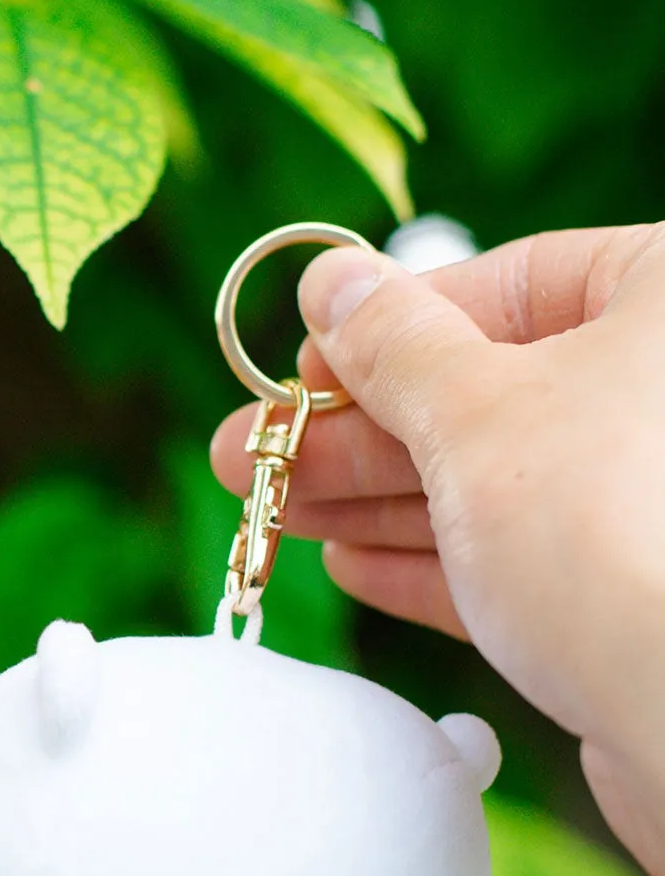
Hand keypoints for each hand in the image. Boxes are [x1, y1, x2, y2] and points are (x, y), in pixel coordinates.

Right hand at [211, 223, 664, 875]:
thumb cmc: (608, 531)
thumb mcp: (473, 412)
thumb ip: (394, 345)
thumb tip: (336, 280)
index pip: (516, 281)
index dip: (394, 324)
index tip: (305, 368)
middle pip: (487, 392)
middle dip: (353, 431)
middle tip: (250, 458)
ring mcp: (649, 503)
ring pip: (490, 483)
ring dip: (371, 499)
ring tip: (273, 515)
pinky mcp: (631, 596)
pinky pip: (517, 558)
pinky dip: (430, 560)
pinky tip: (349, 565)